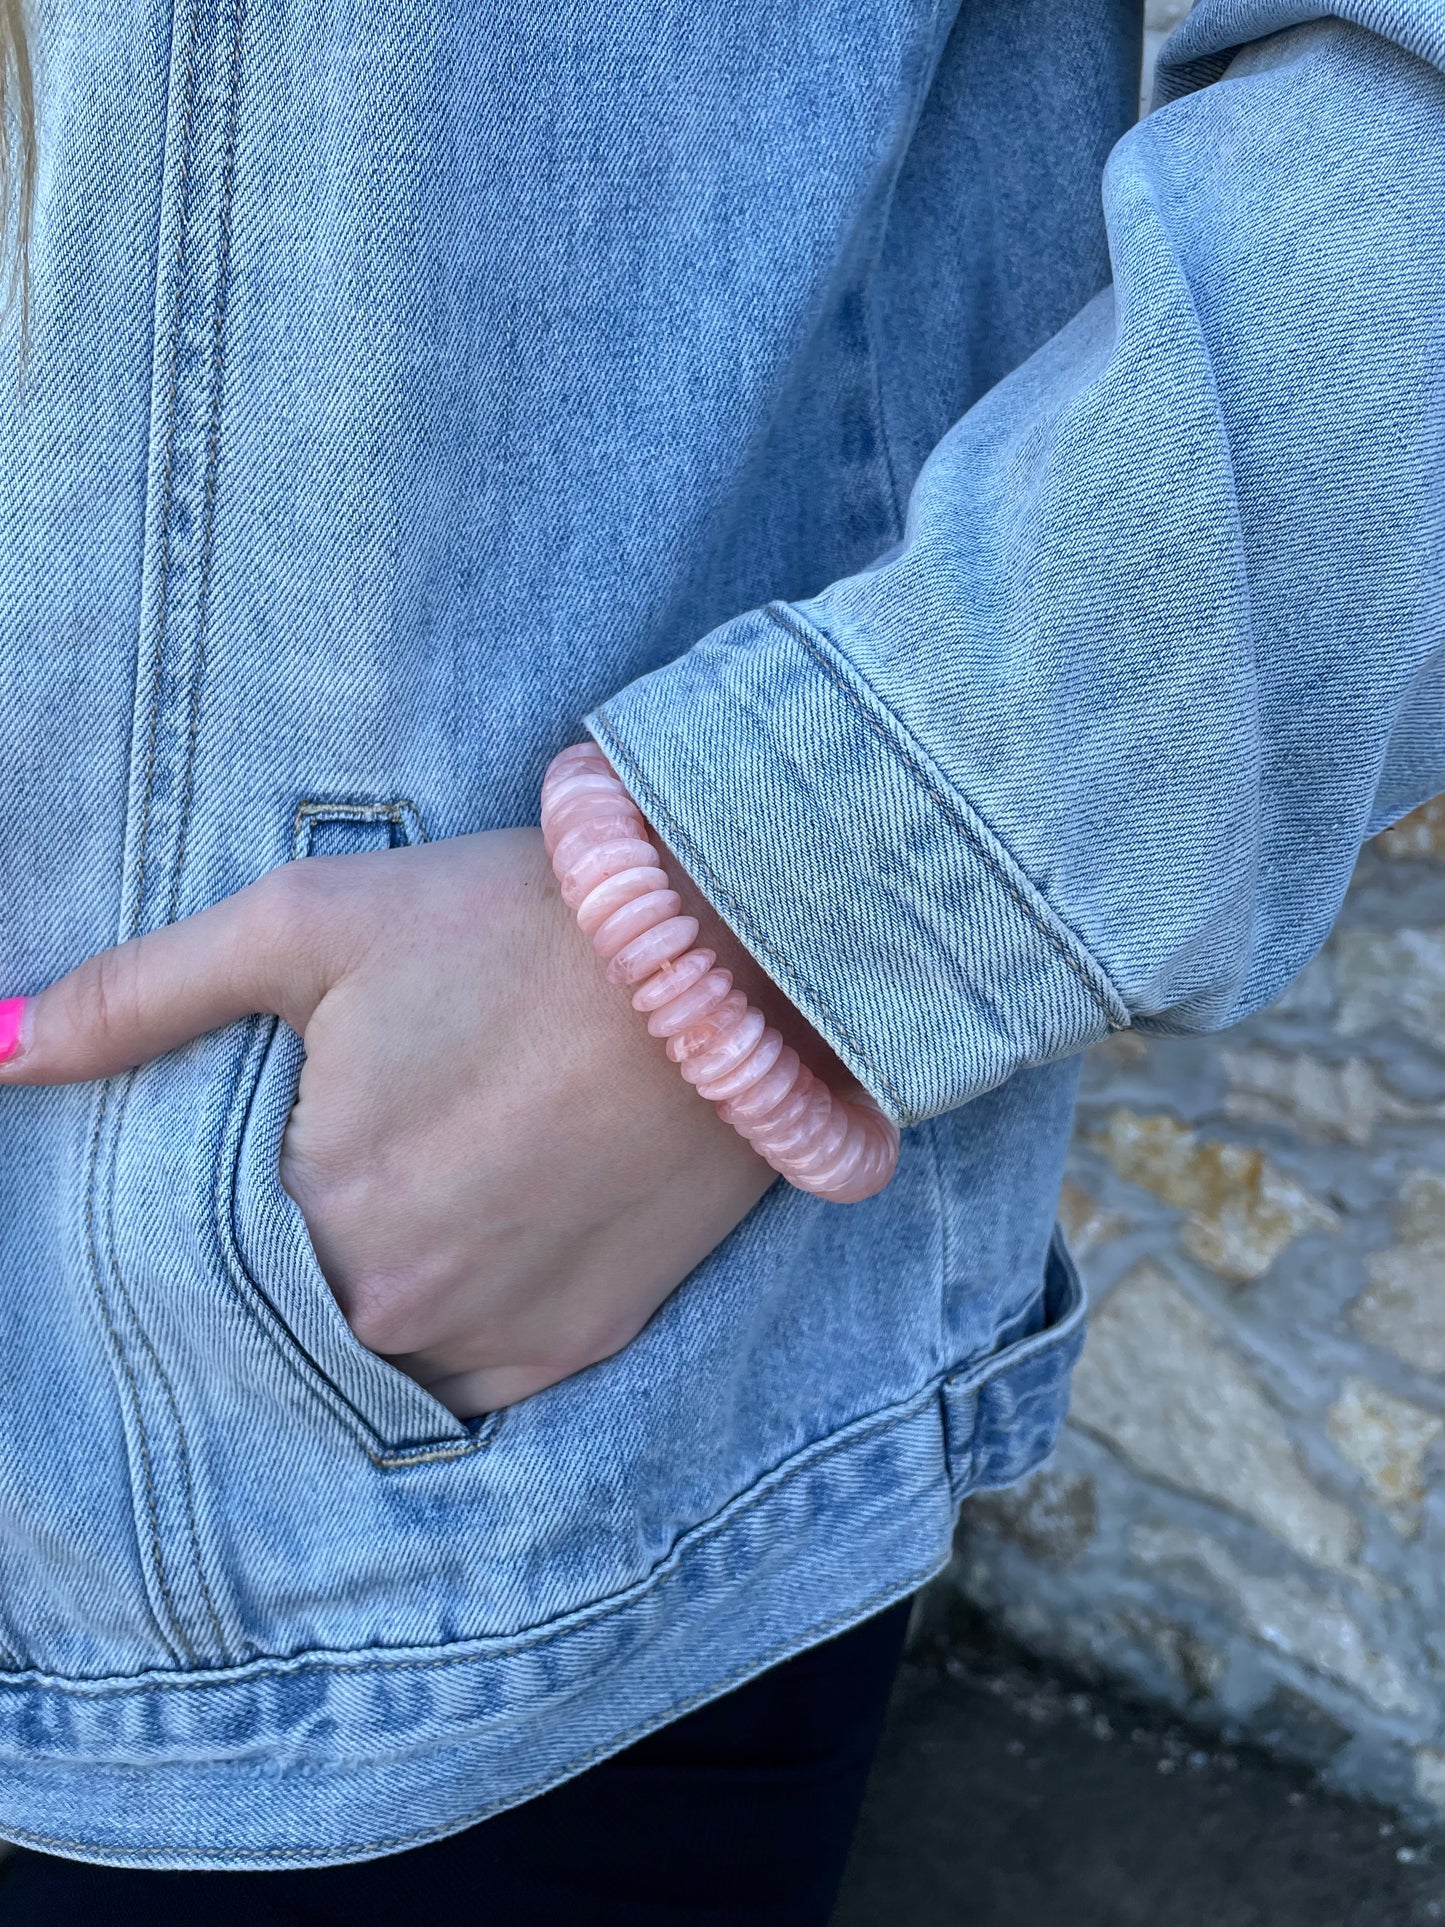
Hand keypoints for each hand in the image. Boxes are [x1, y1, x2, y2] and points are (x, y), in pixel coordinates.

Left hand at [0, 826, 837, 1412]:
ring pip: (378, 1363)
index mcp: (322, 1212)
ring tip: (410, 1205)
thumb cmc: (514, 924)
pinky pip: (475, 1384)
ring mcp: (501, 1339)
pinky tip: (475, 1244)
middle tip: (351, 1167)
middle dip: (291, 1261)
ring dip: (370, 1304)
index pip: (201, 1268)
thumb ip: (139, 995)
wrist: (732, 957)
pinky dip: (454, 1331)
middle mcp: (403, 1306)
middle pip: (292, 1321)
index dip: (213, 1216)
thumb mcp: (308, 923)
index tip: (263, 1161)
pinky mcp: (583, 1346)